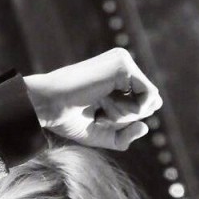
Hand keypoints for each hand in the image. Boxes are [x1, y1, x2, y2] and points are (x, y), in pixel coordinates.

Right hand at [24, 48, 162, 150]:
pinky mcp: (124, 65)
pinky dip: (130, 111)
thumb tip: (146, 127)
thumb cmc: (68, 119)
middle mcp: (123, 65)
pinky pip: (147, 96)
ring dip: (126, 115)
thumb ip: (124, 136)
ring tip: (100, 107)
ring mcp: (124, 62)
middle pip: (150, 102)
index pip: (143, 104)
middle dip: (127, 118)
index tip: (98, 116)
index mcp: (118, 76)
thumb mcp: (101, 134)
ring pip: (151, 99)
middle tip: (98, 112)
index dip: (125, 121)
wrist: (48, 106)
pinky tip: (106, 104)